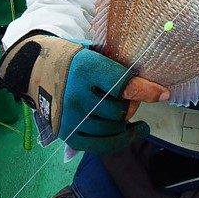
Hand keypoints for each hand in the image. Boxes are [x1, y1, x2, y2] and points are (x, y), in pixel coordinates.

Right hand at [0, 34, 169, 153]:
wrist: (35, 69)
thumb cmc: (72, 58)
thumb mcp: (94, 51)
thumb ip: (118, 66)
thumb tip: (151, 83)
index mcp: (86, 68)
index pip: (122, 85)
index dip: (146, 91)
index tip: (163, 94)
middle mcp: (76, 94)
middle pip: (119, 110)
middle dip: (131, 105)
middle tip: (132, 98)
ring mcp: (71, 117)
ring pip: (112, 129)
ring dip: (125, 123)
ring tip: (130, 115)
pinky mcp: (67, 133)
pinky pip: (100, 145)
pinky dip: (120, 140)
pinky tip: (131, 132)